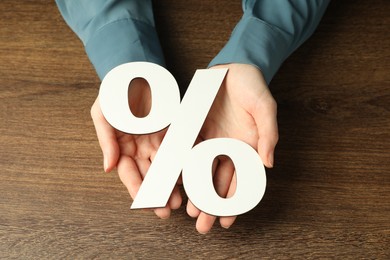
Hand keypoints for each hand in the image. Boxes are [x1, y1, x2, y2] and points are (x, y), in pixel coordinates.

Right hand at [91, 78, 181, 218]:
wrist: (135, 72)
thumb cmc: (115, 93)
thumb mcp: (103, 115)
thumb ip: (106, 141)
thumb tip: (107, 168)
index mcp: (122, 148)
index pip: (129, 174)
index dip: (137, 190)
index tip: (145, 204)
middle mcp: (141, 149)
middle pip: (150, 176)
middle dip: (158, 194)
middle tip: (167, 210)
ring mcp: (158, 141)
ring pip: (166, 168)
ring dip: (172, 184)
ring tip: (180, 200)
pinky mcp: (173, 132)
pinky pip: (179, 149)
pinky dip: (183, 163)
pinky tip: (190, 176)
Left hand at [186, 63, 278, 233]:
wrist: (234, 67)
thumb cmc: (254, 87)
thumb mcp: (266, 109)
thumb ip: (268, 135)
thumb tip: (269, 164)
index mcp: (246, 147)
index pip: (240, 180)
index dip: (233, 201)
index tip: (226, 221)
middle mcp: (227, 147)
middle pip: (219, 181)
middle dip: (211, 203)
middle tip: (201, 224)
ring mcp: (211, 139)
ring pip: (202, 171)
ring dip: (196, 191)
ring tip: (189, 211)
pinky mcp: (196, 129)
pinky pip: (188, 151)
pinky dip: (183, 167)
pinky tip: (178, 183)